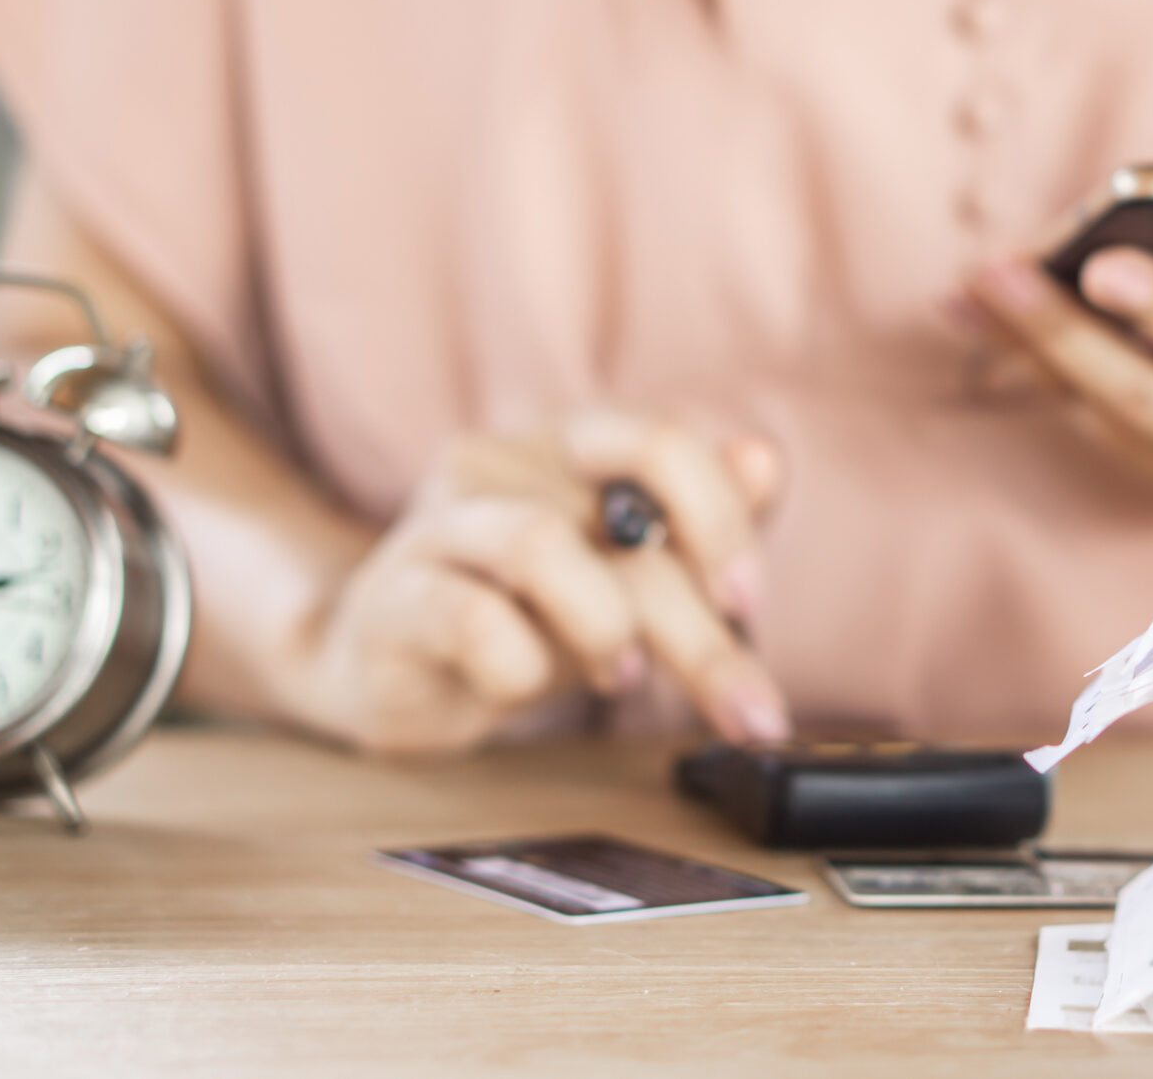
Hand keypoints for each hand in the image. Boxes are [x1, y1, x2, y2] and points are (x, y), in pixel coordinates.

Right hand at [290, 411, 788, 756]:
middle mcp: (501, 465)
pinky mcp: (391, 599)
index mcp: (571, 445)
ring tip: (621, 679)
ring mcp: (436, 525)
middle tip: (748, 711)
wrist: (389, 670)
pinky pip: (469, 619)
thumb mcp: (629, 574)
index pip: (660, 441)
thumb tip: (763, 461)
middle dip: (702, 630)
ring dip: (606, 628)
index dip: (719, 519)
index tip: (749, 601)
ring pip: (540, 545)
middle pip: (623, 520)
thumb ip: (698, 523)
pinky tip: (522, 686)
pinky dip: (520, 668)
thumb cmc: (527, 614)